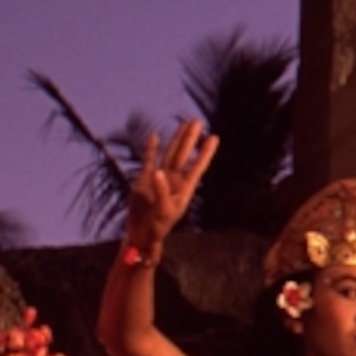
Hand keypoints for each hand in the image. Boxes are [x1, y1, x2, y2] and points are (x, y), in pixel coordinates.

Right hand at [124, 123, 218, 252]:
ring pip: (169, 154)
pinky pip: (149, 160)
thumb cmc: (158, 226)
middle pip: (183, 155)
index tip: (214, 138)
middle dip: (190, 139)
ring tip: (183, 124)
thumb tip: (157, 171)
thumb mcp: (163, 210)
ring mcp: (159, 178)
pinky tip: (154, 136)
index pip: (197, 167)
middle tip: (197, 121)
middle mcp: (174, 180)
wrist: (140, 234)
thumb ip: (161, 191)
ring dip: (176, 139)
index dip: (205, 153)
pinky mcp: (144, 179)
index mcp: (184, 189)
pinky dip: (151, 148)